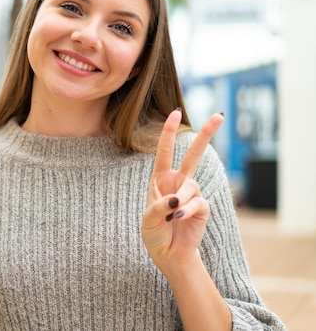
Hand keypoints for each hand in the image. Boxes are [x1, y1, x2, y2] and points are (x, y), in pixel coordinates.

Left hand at [141, 109, 223, 268]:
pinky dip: (187, 209)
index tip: (175, 113)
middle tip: (219, 115)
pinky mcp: (202, 207)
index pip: (165, 152)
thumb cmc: (154, 233)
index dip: (169, 132)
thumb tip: (177, 198)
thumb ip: (159, 206)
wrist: (168, 254)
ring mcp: (191, 194)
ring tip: (171, 216)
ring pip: (191, 185)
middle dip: (206, 135)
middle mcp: (177, 183)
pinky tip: (178, 218)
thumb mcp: (148, 218)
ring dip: (180, 200)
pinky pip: (197, 202)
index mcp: (160, 180)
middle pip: (193, 155)